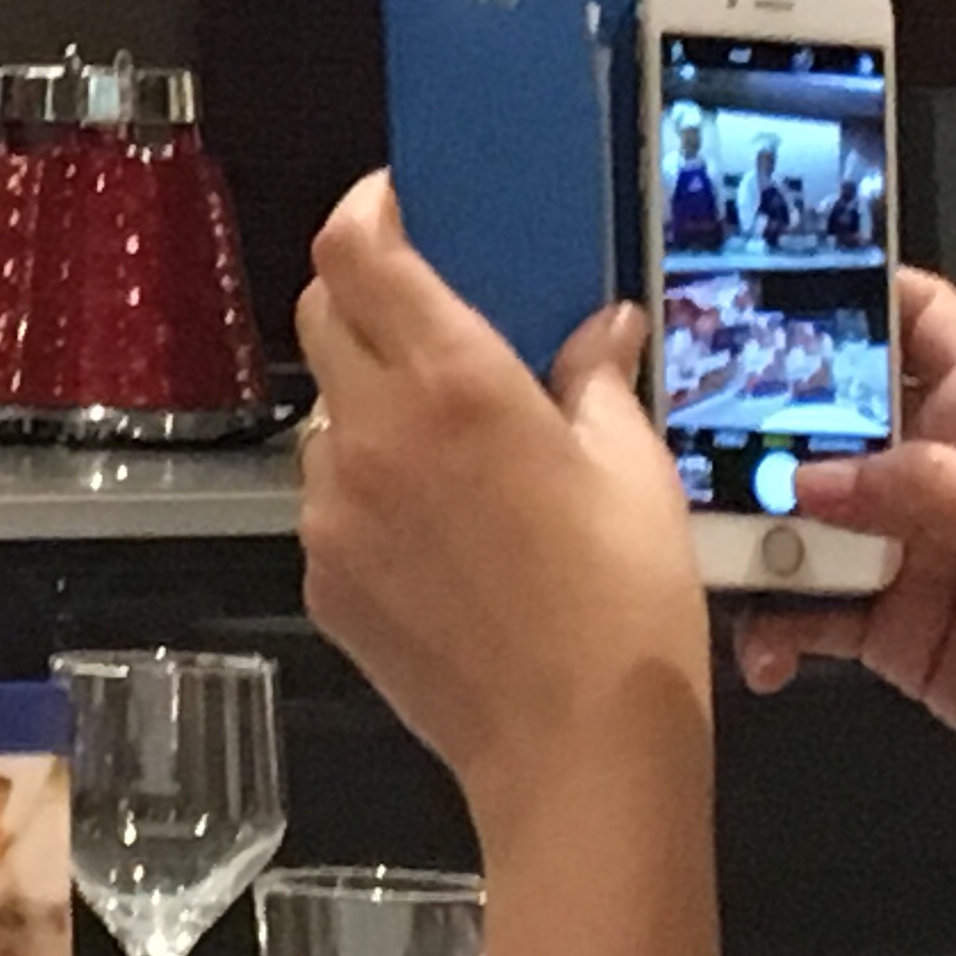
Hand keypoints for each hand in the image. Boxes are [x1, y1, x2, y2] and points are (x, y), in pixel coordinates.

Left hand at [296, 172, 705, 831]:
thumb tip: (601, 328)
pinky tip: (437, 529)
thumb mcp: (635, 470)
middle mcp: (371, 429)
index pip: (356, 250)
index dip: (365, 208)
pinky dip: (368, 486)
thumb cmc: (624, 601)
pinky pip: (328, 497)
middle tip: (423, 306)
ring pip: (323, 412)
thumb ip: (598, 379)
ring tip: (445, 442)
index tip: (395, 201)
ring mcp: (331, 507)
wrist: (575, 755)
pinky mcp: (320, 575)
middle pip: (319, 314)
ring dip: (367, 400)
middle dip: (361, 293)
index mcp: (452, 381)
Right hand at [732, 268, 955, 888]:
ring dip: (754, 535)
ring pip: (805, 517)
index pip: (917, 317)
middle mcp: (946, 473)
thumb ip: (928, 490)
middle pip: (831, 419)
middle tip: (688, 437)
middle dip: (761, 425)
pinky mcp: (898, 630)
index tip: (759, 287)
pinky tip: (761, 646)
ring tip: (711, 553)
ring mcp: (916, 552)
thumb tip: (812, 473)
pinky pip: (811, 611)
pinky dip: (774, 624)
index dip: (850, 290)